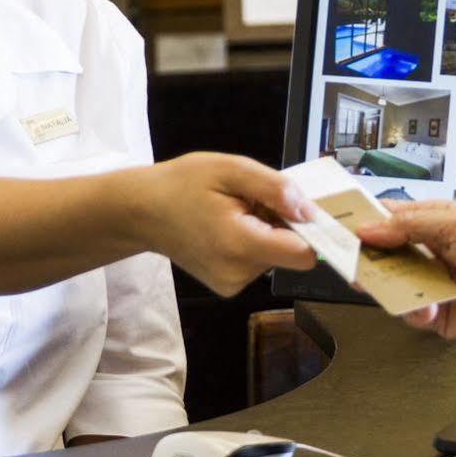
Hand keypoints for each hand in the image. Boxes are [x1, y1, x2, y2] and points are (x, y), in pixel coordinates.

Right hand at [134, 153, 316, 295]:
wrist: (142, 212)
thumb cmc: (183, 184)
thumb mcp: (231, 170)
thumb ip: (275, 189)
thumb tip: (311, 211)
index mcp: (240, 245)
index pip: (303, 255)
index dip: (312, 231)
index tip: (302, 209)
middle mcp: (238, 274)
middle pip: (291, 254)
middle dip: (283, 225)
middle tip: (252, 201)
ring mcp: (231, 285)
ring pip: (276, 257)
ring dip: (267, 232)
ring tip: (236, 212)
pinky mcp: (227, 286)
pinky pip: (259, 262)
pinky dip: (254, 243)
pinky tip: (230, 227)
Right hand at [354, 200, 455, 343]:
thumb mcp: (454, 224)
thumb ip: (408, 224)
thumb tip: (369, 228)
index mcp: (429, 224)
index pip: (386, 219)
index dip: (363, 222)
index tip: (338, 226)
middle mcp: (425, 253)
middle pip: (380, 254)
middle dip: (365, 258)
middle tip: (351, 261)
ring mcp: (427, 283)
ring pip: (389, 285)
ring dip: (386, 286)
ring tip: (382, 285)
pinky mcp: (433, 313)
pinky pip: (408, 312)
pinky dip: (413, 310)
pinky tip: (429, 306)